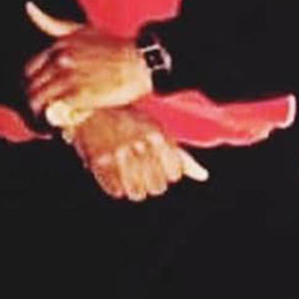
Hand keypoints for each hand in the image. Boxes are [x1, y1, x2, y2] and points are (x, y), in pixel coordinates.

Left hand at [24, 2, 153, 116]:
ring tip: (51, 121)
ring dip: (40, 114)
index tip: (42, 94)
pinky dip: (52, 121)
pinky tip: (61, 124)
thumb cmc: (114, 48)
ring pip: (37, 102)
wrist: (140, 62)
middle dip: (34, 102)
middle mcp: (60, 59)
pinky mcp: (78, 95)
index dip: (32, 85)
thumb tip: (28, 6)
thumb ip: (53, 24)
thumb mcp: (83, 30)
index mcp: (59, 45)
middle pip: (30, 88)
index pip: (28, 71)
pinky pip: (52, 112)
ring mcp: (68, 77)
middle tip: (46, 112)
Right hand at [67, 107, 208, 200]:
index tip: (160, 165)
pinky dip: (115, 186)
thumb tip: (203, 176)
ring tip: (129, 171)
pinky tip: (115, 172)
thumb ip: (182, 154)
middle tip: (142, 168)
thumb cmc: (130, 117)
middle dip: (151, 181)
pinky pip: (115, 191)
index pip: (175, 174)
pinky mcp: (100, 162)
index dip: (168, 172)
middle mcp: (141, 145)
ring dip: (134, 186)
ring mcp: (120, 154)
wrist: (94, 105)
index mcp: (159, 135)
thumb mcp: (159, 129)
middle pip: (157, 187)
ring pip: (137, 193)